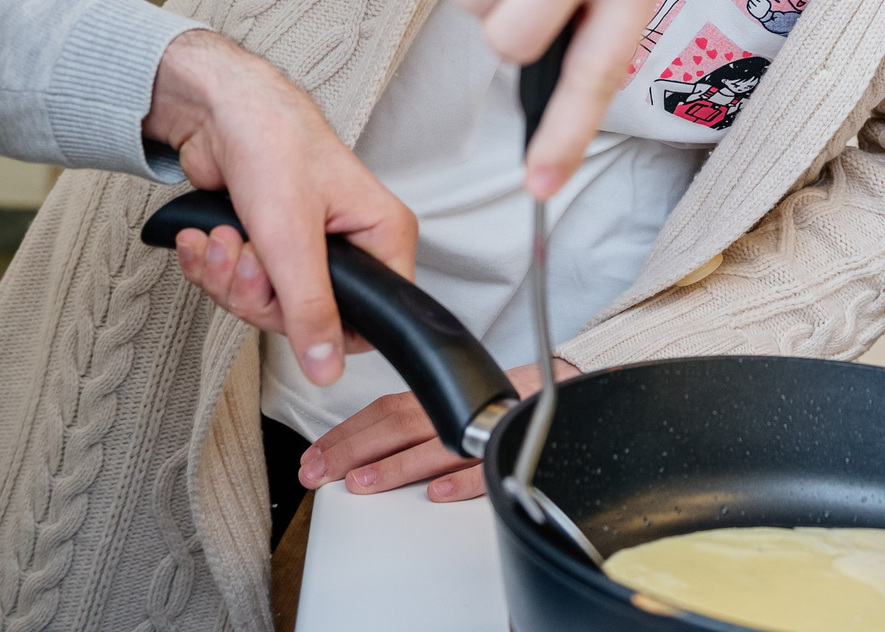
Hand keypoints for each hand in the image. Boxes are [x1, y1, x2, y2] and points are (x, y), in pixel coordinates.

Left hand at [146, 29, 418, 384]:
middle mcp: (350, 243)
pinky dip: (213, 266)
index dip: (321, 327)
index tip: (284, 306)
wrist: (218, 108)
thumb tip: (327, 367)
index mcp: (380, 236)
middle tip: (247, 258)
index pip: (372, 319)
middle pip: (307, 317)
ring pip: (266, 303)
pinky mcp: (268, 242)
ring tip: (221, 240)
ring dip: (228, 277)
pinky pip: (239, 284)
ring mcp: (307, 245)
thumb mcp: (291, 238)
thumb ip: (311, 307)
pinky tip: (205, 239)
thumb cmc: (272, 143)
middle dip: (257, 293)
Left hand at [298, 359, 582, 501]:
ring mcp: (485, 427)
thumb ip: (418, 418)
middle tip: (318, 473)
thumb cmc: (506, 401)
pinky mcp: (514, 443)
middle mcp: (457, 410)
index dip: (347, 433)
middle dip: (353, 450)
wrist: (569, 390)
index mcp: (440, 397)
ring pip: (434, 446)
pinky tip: (437, 494)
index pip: (385, 410)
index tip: (314, 456)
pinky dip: (461, 480)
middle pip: (398, 425)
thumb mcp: (456, 400)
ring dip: (394, 467)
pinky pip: (486, 465)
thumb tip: (365, 447)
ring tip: (361, 484)